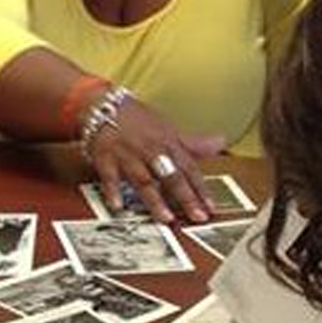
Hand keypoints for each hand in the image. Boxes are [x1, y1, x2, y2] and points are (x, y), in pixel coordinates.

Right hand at [81, 97, 224, 222]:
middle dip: (185, 197)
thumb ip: (192, 143)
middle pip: (171, 175)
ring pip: (144, 179)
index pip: (189, 168)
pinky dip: (112, 191)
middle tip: (197, 216)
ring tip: (166, 218)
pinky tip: (117, 206)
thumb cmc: (135, 119)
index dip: (201, 188)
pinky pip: (109, 177)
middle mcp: (150, 150)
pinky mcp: (105, 159)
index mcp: (167, 143)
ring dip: (155, 199)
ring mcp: (127, 155)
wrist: (100, 104)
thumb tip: (220, 142)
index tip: (211, 207)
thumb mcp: (167, 129)